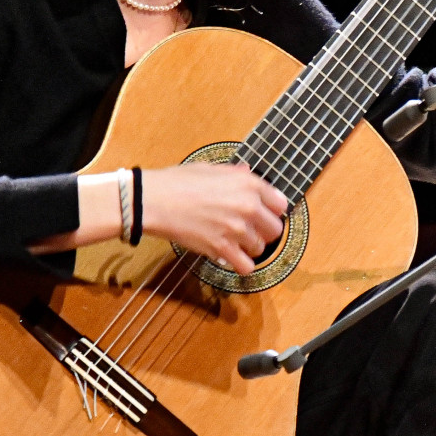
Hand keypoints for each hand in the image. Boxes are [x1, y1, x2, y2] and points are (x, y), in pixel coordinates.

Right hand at [140, 162, 287, 275]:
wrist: (155, 200)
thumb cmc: (178, 181)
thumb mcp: (211, 169)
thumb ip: (235, 174)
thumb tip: (247, 172)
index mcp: (248, 183)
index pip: (280, 204)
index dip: (272, 211)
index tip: (264, 214)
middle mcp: (248, 206)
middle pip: (275, 229)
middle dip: (264, 231)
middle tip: (251, 231)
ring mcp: (237, 229)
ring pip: (260, 248)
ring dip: (250, 248)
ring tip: (235, 243)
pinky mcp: (222, 249)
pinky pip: (246, 266)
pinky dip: (241, 265)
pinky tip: (232, 258)